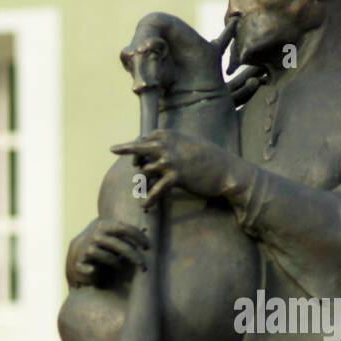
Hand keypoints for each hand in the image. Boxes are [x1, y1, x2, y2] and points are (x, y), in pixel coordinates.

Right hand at [67, 218, 149, 286]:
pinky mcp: (80, 262)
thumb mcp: (113, 235)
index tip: (148, 247)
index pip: (125, 228)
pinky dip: (91, 270)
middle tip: (143, 265)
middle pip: (118, 244)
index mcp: (104, 225)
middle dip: (133, 255)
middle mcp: (96, 235)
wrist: (77, 250)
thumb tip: (147, 231)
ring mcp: (87, 247)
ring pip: (108, 257)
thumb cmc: (102, 244)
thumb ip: (125, 234)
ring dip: (117, 263)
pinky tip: (94, 271)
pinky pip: (88, 268)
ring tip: (122, 268)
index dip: (138, 237)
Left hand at [111, 129, 240, 208]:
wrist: (226, 170)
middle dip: (126, 149)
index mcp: (170, 135)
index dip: (137, 147)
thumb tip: (155, 148)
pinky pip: (155, 190)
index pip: (145, 138)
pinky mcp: (175, 177)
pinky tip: (145, 205)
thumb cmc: (207, 158)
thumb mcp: (187, 144)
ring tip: (141, 193)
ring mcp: (170, 161)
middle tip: (115, 150)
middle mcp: (167, 145)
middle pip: (138, 148)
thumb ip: (171, 144)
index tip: (136, 155)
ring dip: (141, 184)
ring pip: (144, 172)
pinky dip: (149, 199)